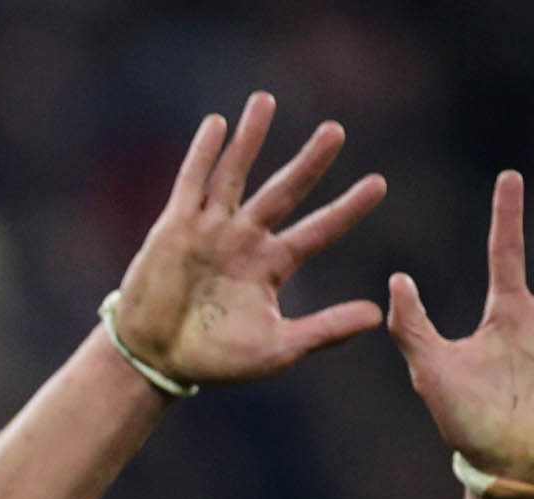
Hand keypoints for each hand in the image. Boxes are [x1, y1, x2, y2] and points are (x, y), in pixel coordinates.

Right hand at [106, 96, 387, 389]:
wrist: (154, 362)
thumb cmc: (214, 361)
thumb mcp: (277, 350)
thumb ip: (324, 330)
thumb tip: (376, 314)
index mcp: (270, 267)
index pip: (317, 230)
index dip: (347, 208)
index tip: (379, 184)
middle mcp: (244, 240)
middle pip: (284, 191)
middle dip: (310, 162)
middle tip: (335, 131)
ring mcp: (210, 229)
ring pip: (236, 174)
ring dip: (251, 138)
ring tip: (266, 100)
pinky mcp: (176, 227)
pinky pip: (192, 182)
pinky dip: (203, 153)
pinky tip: (217, 124)